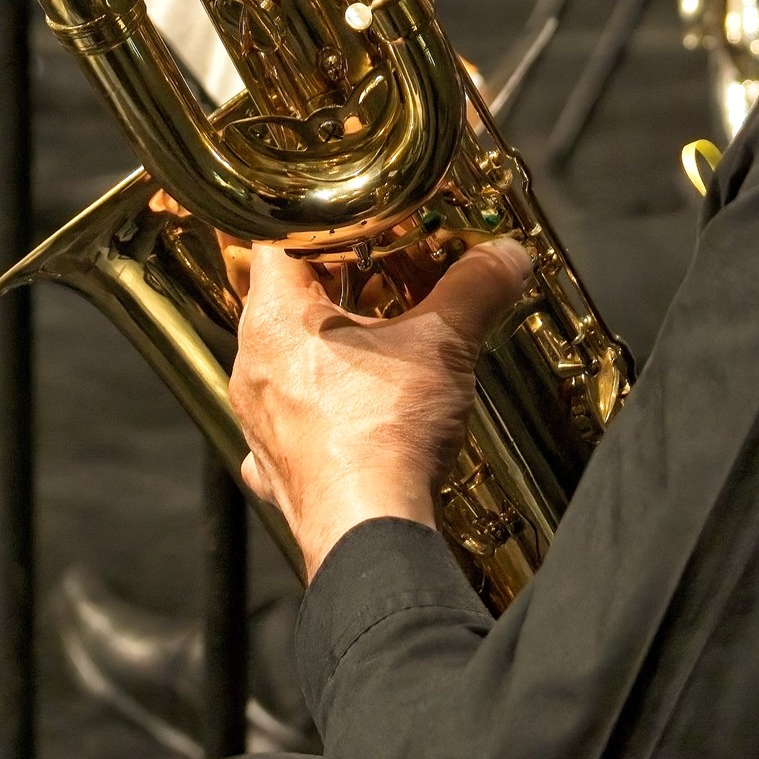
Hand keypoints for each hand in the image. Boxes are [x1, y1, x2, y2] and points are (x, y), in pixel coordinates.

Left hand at [229, 235, 534, 581]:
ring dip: (333, 353)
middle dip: (341, 289)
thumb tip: (505, 256)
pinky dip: (328, 413)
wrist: (370, 533)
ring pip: (289, 364)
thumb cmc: (386, 434)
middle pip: (287, 303)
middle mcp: (252, 367)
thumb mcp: (444, 344)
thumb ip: (475, 287)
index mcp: (274, 320)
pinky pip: (295, 424)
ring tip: (388, 351)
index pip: (278, 241)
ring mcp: (260, 422)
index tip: (363, 228)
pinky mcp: (279, 467)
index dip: (323, 225)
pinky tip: (362, 417)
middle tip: (391, 284)